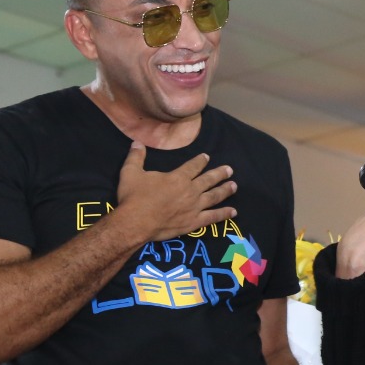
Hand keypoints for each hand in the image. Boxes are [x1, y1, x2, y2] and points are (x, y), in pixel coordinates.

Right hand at [115, 143, 234, 241]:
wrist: (135, 223)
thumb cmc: (133, 197)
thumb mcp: (130, 172)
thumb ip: (136, 156)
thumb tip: (137, 142)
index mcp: (178, 177)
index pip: (193, 166)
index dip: (201, 161)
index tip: (206, 157)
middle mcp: (190, 191)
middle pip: (208, 180)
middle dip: (219, 173)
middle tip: (229, 170)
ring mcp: (194, 207)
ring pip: (214, 196)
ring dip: (225, 190)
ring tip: (234, 185)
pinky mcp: (193, 222)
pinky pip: (212, 217)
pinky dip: (223, 214)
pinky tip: (233, 212)